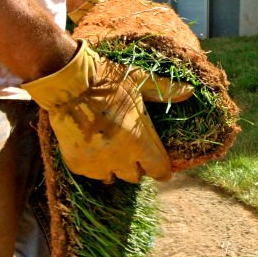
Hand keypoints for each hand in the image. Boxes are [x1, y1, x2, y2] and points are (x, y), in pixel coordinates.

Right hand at [23, 40, 192, 181]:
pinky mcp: (77, 163)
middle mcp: (119, 155)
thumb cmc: (107, 79)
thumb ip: (164, 90)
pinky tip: (93, 148)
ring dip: (115, 167)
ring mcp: (96, 161)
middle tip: (132, 148)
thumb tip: (191, 90)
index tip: (160, 166)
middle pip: (135, 176)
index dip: (161, 169)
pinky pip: (92, 173)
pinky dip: (95, 165)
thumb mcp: (139, 81)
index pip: (158, 169)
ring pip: (112, 177)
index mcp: (138, 139)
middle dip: (137, 165)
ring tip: (111, 149)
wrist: (66, 82)